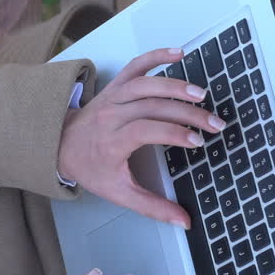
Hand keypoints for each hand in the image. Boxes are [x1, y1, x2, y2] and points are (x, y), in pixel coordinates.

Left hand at [57, 47, 225, 228]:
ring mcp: (113, 96)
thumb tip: (184, 222)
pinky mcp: (115, 85)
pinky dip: (156, 55)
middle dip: (187, 114)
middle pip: (153, 106)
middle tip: (214, 124)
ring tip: (202, 95)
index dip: (174, 134)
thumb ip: (152, 207)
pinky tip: (178, 52)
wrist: (60, 145)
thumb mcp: (118, 193)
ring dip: (176, 86)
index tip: (197, 142)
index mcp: (111, 140)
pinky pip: (136, 65)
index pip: (146, 130)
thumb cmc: (91, 168)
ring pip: (146, 84)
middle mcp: (111, 114)